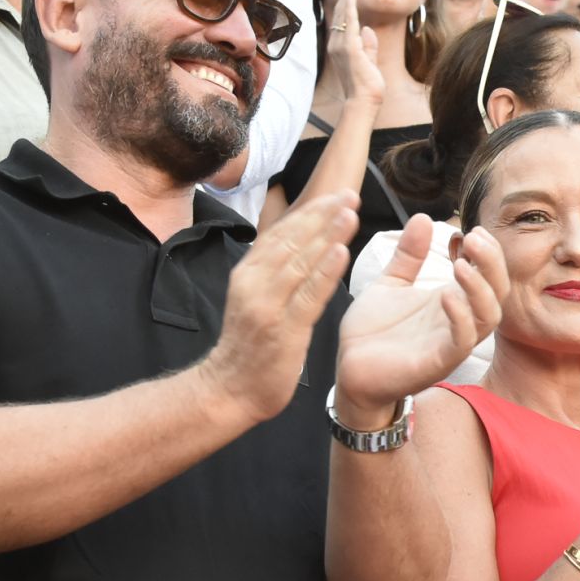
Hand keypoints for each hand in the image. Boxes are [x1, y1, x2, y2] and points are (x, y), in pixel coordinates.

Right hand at [205, 189, 360, 422]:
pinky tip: (342, 252)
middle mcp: (254, 281)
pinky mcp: (282, 328)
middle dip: (322, 214)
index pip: (283, 232)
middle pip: (292, 240)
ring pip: (301, 262)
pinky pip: (307, 295)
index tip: (337, 193)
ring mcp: (267, 305)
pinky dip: (325, 272)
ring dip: (327, 234)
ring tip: (350, 212)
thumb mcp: (257, 296)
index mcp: (250, 271)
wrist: (229, 388)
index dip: (310, 211)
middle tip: (350, 193)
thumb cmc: (251, 343)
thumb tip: (299, 240)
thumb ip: (275, 269)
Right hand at [328, 0, 385, 109]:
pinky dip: (349, 6)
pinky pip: (348, 22)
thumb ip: (369, 46)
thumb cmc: (367, 87)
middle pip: (342, 9)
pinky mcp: (348, 48)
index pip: (345, 17)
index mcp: (341, 46)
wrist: (363, 103)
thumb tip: (368, 30)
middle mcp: (336, 42)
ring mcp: (340, 45)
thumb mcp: (369, 62)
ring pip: (344, 11)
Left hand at [335, 215, 506, 426]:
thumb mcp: (390, 283)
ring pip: (488, 316)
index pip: (487, 273)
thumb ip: (409, 254)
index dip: (487, 251)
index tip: (470, 230)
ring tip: (461, 264)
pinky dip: (460, 318)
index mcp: (451, 300)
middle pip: (497, 291)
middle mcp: (458, 320)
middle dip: (492, 263)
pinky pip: (461, 341)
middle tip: (474, 239)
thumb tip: (423, 217)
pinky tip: (445, 296)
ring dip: (480, 288)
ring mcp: (451, 343)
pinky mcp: (438, 363)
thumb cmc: (372, 332)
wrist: (349, 369)